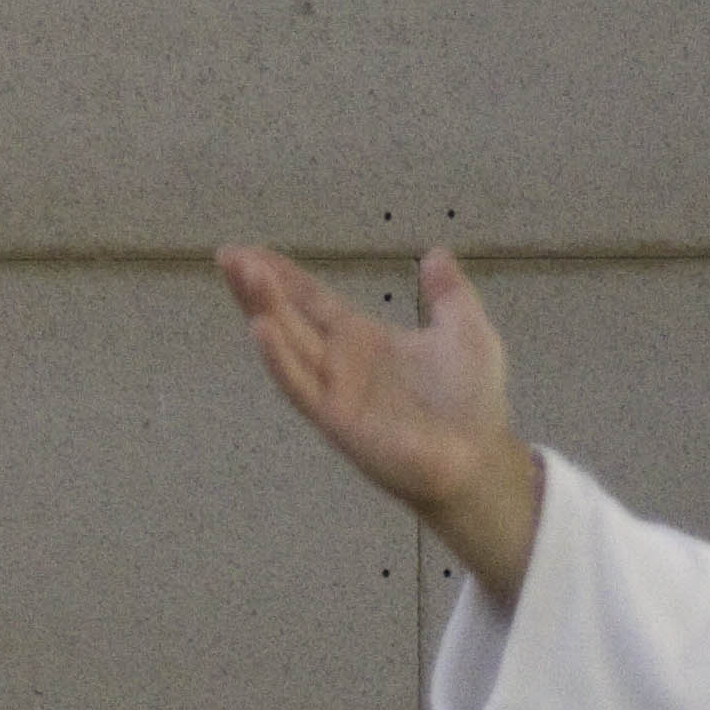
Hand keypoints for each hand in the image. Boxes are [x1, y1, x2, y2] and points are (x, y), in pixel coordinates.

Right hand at [216, 242, 545, 600]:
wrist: (481, 457)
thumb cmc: (472, 402)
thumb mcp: (466, 330)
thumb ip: (448, 293)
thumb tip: (435, 254)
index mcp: (363, 341)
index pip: (312, 302)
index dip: (284, 276)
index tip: (251, 252)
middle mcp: (340, 365)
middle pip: (288, 318)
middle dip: (258, 287)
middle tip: (227, 255)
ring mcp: (335, 393)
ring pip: (288, 344)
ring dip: (263, 309)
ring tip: (242, 275)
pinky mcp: (337, 421)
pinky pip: (301, 387)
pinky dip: (280, 359)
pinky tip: (260, 329)